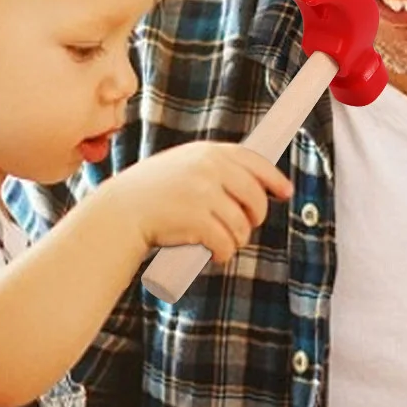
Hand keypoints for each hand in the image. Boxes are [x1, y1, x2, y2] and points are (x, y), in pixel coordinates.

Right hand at [102, 142, 291, 264]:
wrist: (121, 212)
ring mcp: (204, 194)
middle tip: (244, 226)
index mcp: (207, 152)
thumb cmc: (151, 194)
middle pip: (255, 197)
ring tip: (220, 241)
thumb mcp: (182, 166)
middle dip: (255, 217)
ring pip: (242, 226)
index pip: (254, 162)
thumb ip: (213, 169)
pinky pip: (227, 244)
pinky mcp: (199, 221)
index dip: (274, 178)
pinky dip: (224, 254)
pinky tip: (214, 254)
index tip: (285, 191)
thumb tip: (255, 184)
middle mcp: (209, 169)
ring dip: (236, 239)